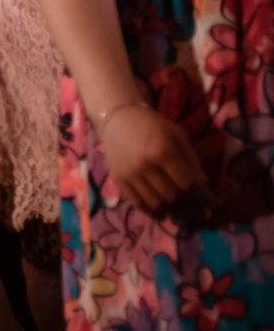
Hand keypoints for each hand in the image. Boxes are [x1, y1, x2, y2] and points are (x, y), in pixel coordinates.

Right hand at [100, 103, 212, 218]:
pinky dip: (150, 211)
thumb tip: (203, 186)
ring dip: (171, 210)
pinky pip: (136, 202)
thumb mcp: (177, 135)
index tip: (212, 203)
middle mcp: (145, 165)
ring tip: (181, 212)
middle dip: (188, 204)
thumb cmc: (152, 124)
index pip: (188, 183)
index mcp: (163, 152)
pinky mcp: (118, 179)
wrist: (117, 117)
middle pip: (172, 195)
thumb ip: (191, 160)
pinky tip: (160, 212)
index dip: (202, 196)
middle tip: (198, 210)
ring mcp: (129, 174)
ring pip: (155, 202)